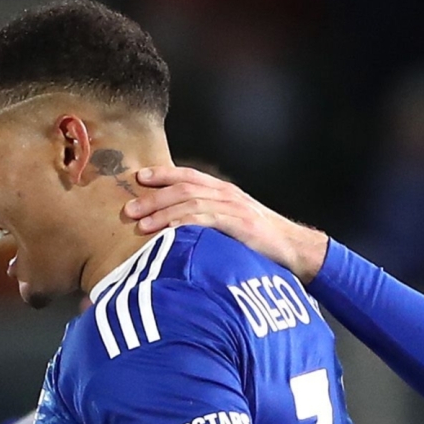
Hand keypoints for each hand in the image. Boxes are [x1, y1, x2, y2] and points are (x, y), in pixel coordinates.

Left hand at [121, 166, 330, 282]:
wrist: (295, 249)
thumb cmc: (260, 241)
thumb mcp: (232, 223)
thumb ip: (208, 220)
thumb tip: (176, 229)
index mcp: (223, 191)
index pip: (188, 175)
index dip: (162, 174)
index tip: (139, 177)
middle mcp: (226, 194)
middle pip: (183, 188)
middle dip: (153, 197)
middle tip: (129, 209)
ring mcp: (234, 208)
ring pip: (190, 202)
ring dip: (162, 212)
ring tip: (141, 224)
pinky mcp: (240, 224)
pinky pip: (207, 220)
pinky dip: (184, 224)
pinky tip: (168, 232)